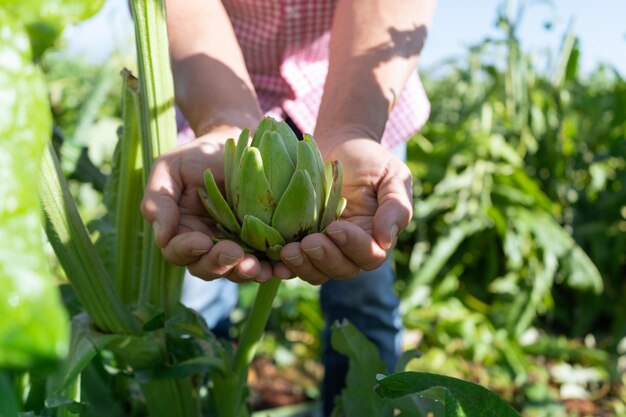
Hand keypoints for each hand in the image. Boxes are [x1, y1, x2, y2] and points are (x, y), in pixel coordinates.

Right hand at [141, 127, 273, 282]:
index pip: (178, 252)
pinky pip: (267, 261)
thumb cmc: (198, 155)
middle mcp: (208, 246)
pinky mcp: (263, 243)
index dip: (188, 250)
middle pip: (208, 268)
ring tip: (260, 268)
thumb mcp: (170, 168)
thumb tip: (161, 238)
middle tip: (235, 253)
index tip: (202, 241)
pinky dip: (273, 267)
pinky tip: (281, 266)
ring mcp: (237, 246)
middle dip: (220, 264)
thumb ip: (158, 200)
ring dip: (248, 272)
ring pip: (238, 271)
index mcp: (182, 233)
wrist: (238, 140)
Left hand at [274, 138, 412, 284]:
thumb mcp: (393, 176)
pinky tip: (272, 261)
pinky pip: (293, 262)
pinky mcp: (300, 241)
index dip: (353, 246)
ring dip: (302, 266)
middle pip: (341, 270)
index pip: (369, 255)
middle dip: (325, 259)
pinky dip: (282, 266)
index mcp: (375, 239)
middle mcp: (349, 250)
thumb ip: (396, 207)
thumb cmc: (371, 160)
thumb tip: (386, 241)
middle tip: (308, 242)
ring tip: (287, 250)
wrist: (338, 145)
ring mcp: (324, 248)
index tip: (336, 227)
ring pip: (315, 271)